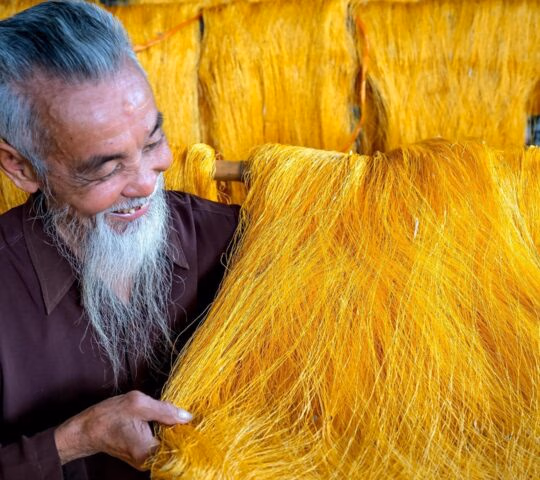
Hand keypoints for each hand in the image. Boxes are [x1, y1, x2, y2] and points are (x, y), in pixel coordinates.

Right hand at [54, 390, 191, 469]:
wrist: (86, 430)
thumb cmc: (109, 416)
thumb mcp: (138, 404)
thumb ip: (165, 410)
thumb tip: (188, 416)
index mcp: (148, 452)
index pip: (181, 449)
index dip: (193, 435)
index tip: (203, 421)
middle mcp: (148, 462)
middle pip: (178, 449)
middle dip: (187, 432)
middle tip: (198, 415)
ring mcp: (146, 461)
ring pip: (171, 447)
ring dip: (178, 432)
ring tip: (185, 416)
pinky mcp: (144, 456)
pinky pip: (163, 446)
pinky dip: (169, 434)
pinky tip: (172, 421)